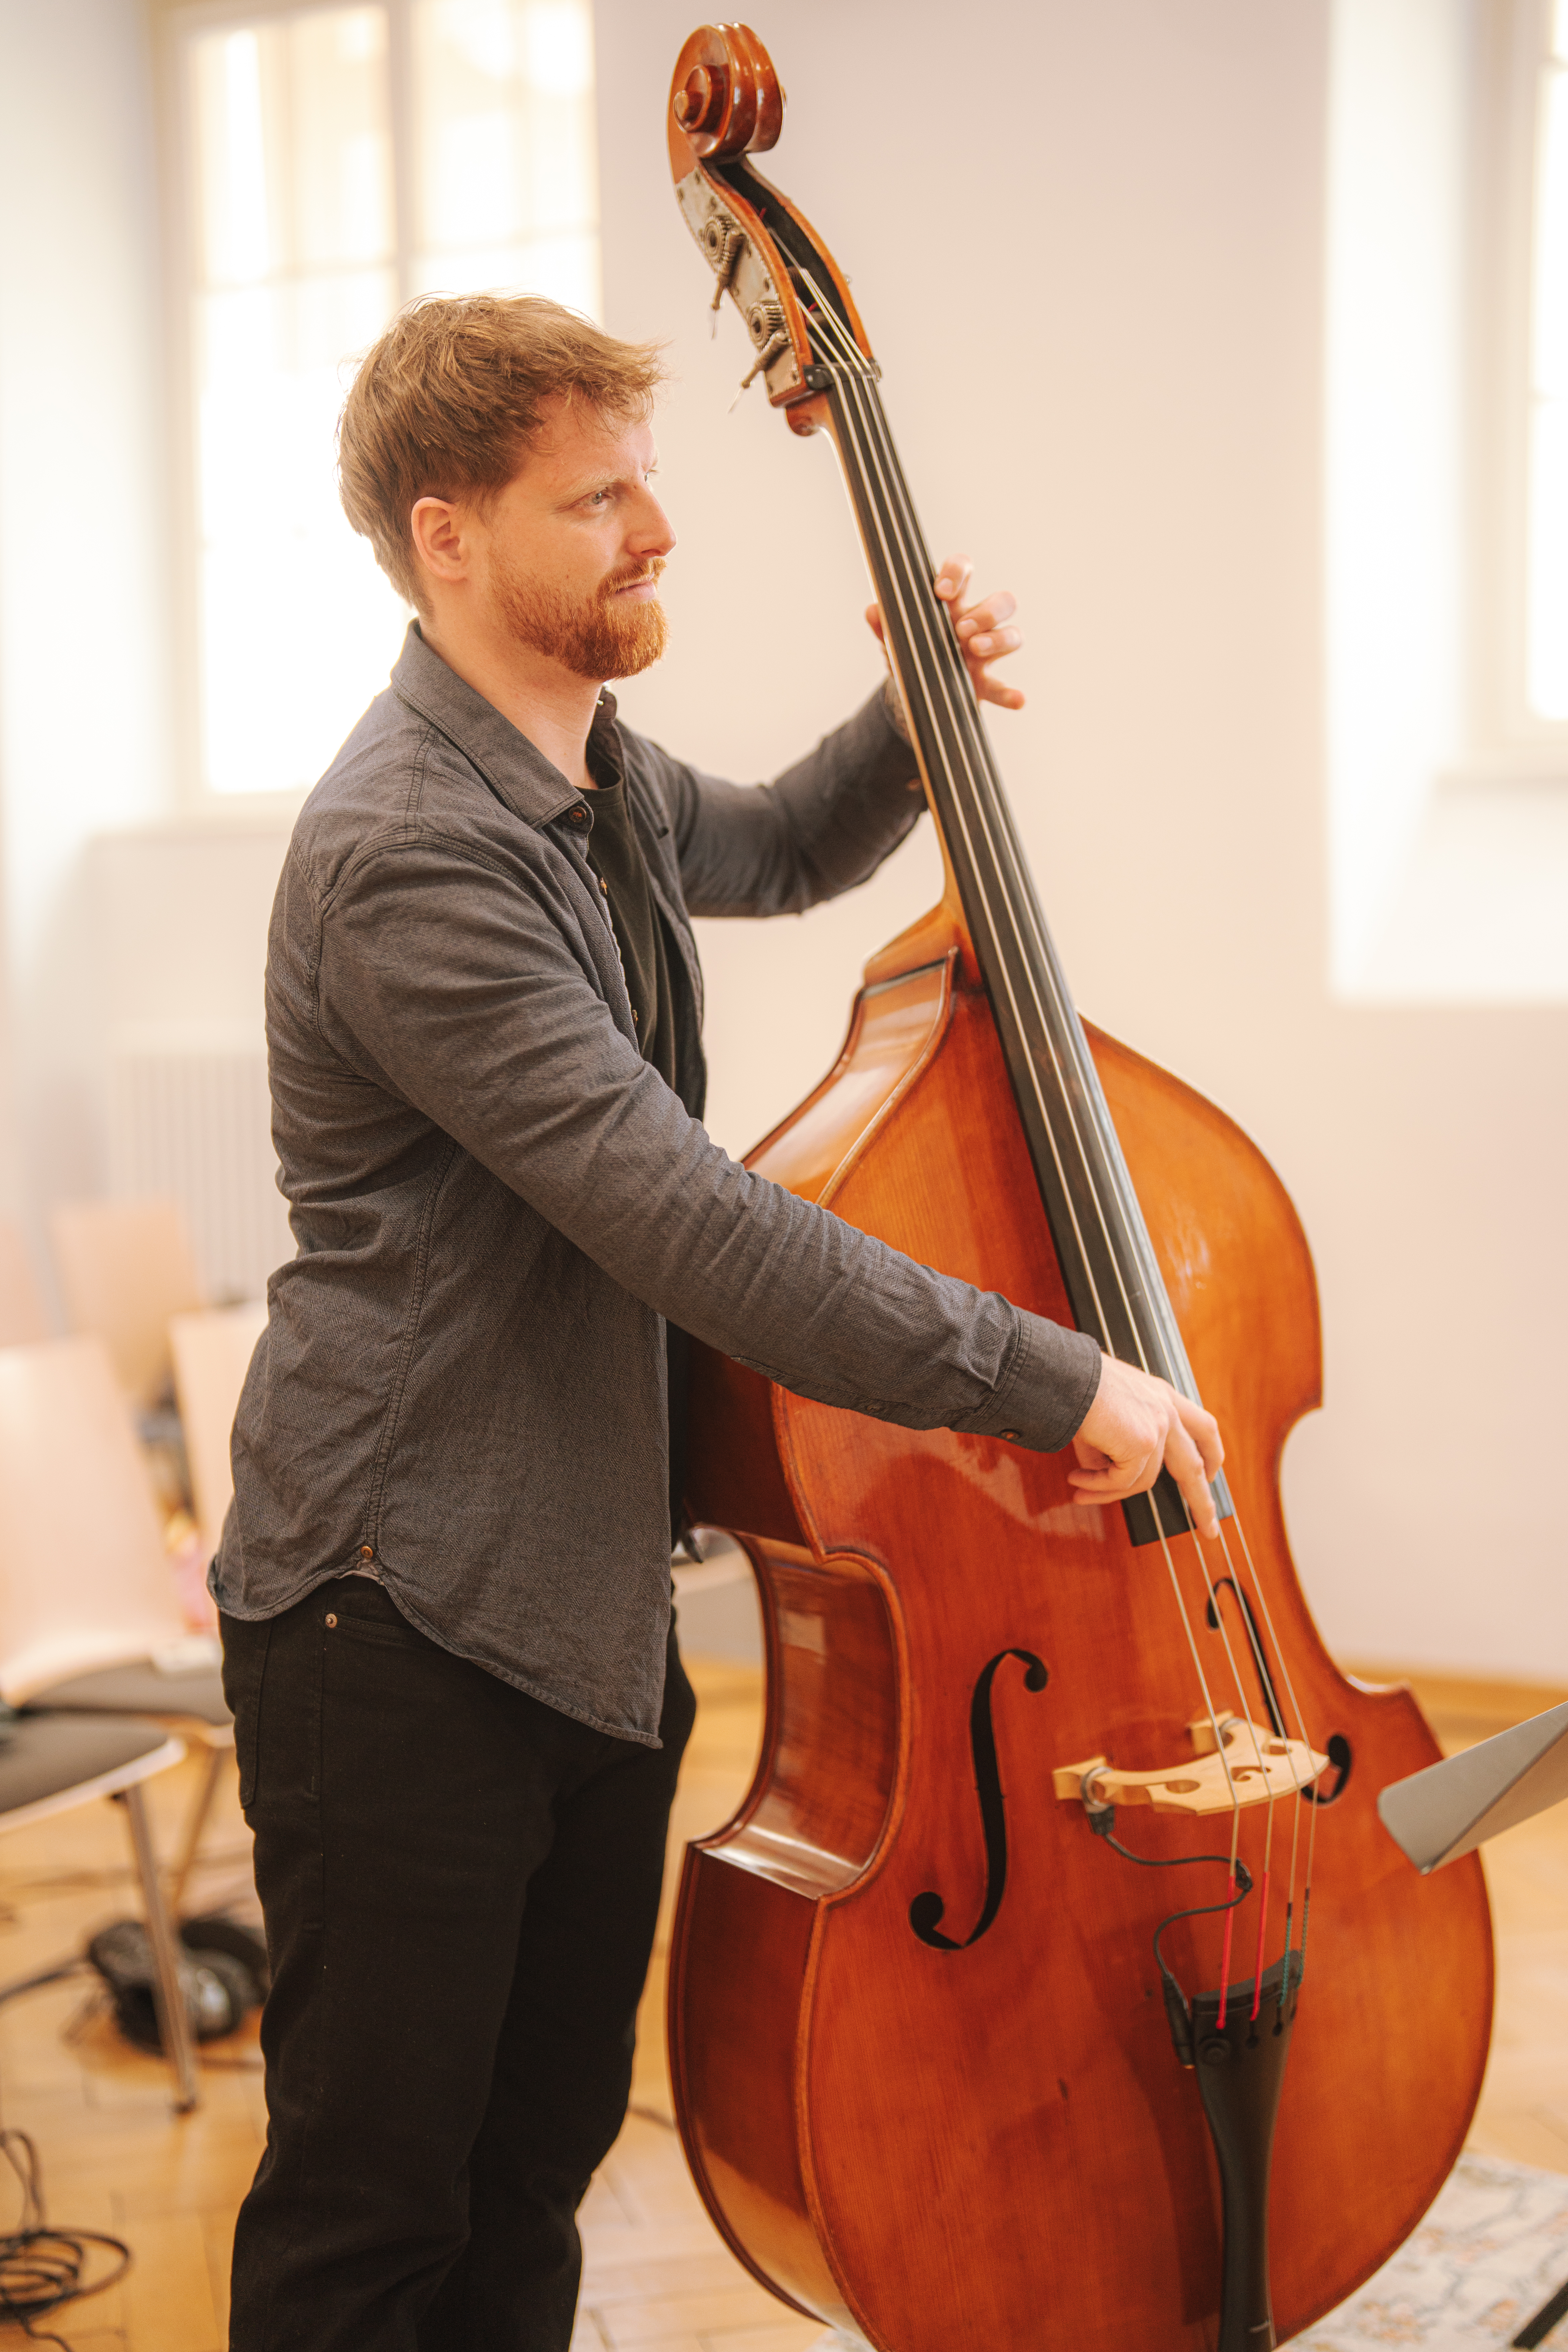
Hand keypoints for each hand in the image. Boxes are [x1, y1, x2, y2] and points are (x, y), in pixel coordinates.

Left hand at [865, 552, 1024, 716]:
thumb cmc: (911, 651)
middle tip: (961, 630)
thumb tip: (872, 611)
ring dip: (998, 639)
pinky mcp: (985, 683)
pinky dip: (1010, 694)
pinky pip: (1002, 686)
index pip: (964, 570)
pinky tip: (1017, 700)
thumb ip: (884, 625)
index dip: (958, 573)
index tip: (942, 591)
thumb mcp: (894, 638)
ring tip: (974, 649)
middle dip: (986, 612)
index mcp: (952, 603)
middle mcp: (976, 622)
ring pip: (1012, 635)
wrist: (914, 691)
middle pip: (1002, 602)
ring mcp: (985, 652)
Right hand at [1068, 1353, 1224, 1539]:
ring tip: (1079, 1489)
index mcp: (1162, 1396)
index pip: (1201, 1427)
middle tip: (1209, 1530)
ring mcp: (1157, 1426)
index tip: (1212, 1474)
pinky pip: (1121, 1481)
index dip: (1210, 1454)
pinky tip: (1077, 1479)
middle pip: (1194, 1465)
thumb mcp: (1107, 1418)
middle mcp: (1166, 1409)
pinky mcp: (1142, 1442)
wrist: (1061, 1372)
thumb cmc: (1074, 1387)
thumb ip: (1121, 1449)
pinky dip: (1097, 1486)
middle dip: (1202, 1502)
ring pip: (1141, 1481)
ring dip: (1107, 1490)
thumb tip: (1112, 1483)